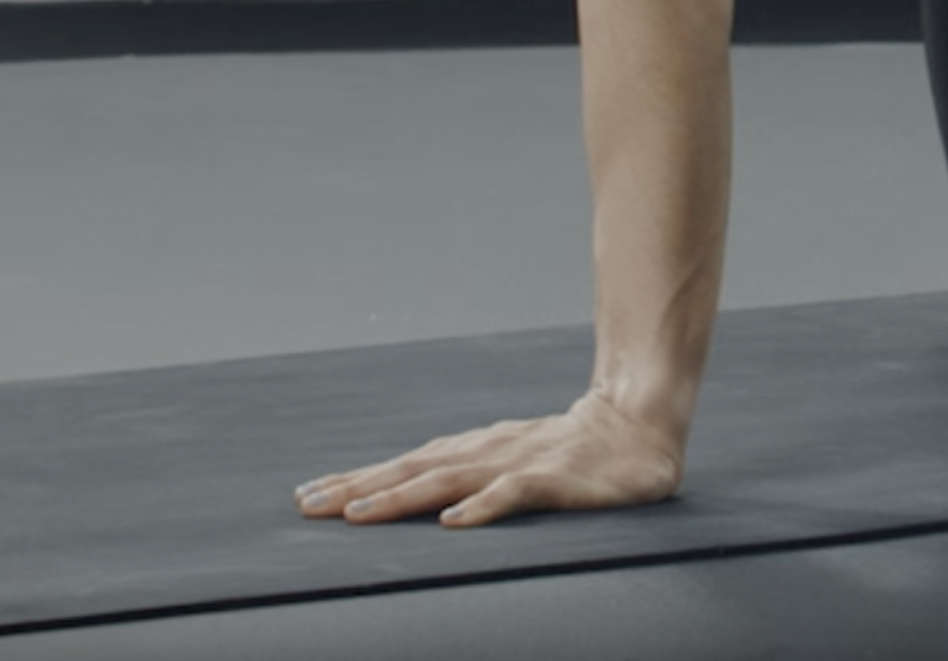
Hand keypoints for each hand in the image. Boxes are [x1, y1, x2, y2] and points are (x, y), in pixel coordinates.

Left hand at [292, 389, 685, 529]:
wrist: (638, 423)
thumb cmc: (573, 450)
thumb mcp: (512, 462)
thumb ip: (472, 477)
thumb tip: (424, 502)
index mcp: (474, 450)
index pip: (405, 464)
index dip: (357, 479)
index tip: (309, 496)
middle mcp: (485, 451)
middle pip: (412, 470)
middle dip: (358, 488)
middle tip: (309, 507)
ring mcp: (518, 461)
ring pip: (449, 480)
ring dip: (400, 496)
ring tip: (358, 514)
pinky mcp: (554, 477)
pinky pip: (513, 493)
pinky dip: (482, 507)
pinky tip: (453, 524)